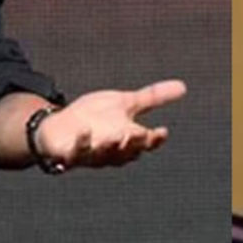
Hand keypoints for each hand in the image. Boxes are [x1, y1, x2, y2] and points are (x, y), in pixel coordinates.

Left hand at [35, 80, 184, 168]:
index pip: (145, 143)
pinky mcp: (70, 154)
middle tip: (141, 135)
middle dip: (133, 144)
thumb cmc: (95, 117)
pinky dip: (81, 143)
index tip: (162, 131)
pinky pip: (76, 152)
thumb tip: (183, 86)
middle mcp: (112, 151)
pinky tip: (84, 130)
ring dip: (111, 147)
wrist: (60, 127)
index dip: (154, 140)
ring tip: (119, 135)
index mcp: (127, 138)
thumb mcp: (125, 103)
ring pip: (105, 156)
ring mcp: (91, 154)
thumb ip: (152, 97)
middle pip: (127, 152)